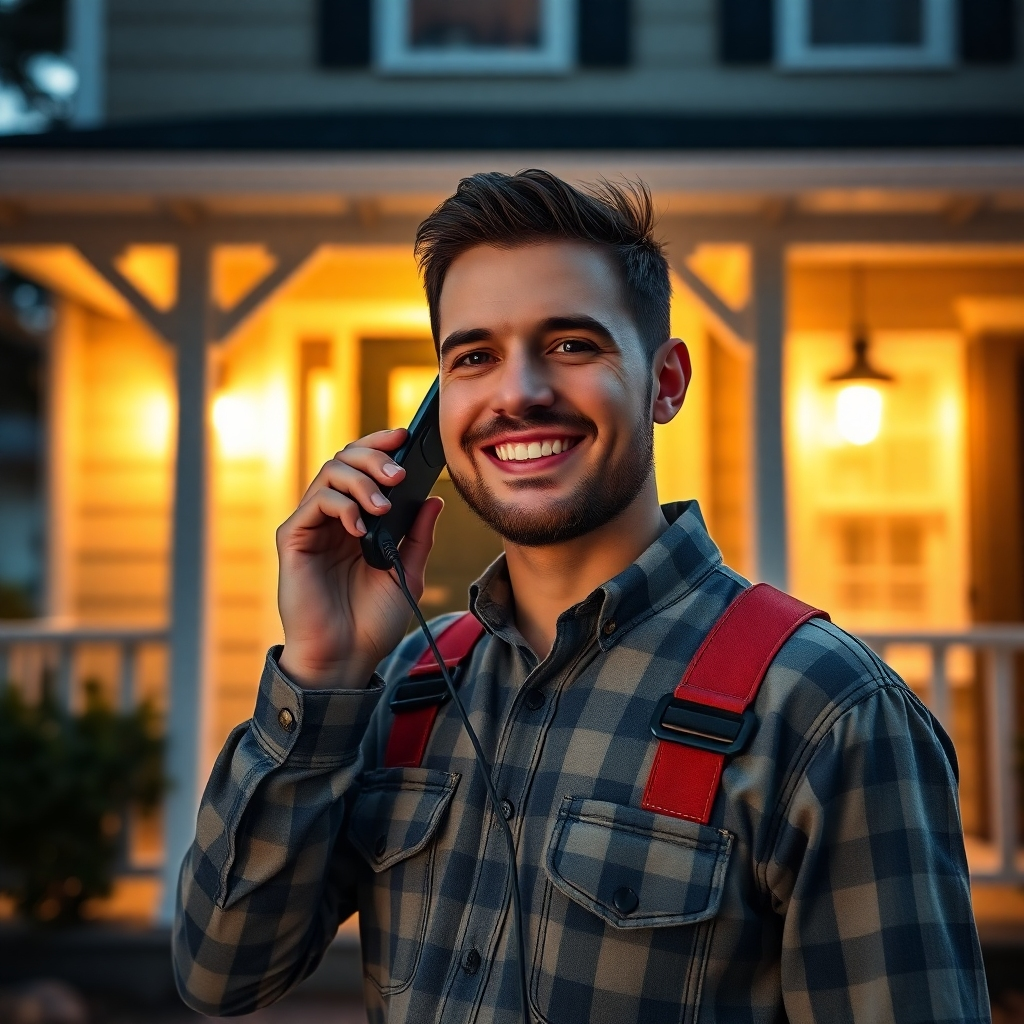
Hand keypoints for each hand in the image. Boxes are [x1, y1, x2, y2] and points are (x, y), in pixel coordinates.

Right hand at [276, 428, 443, 688]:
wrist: (347, 658)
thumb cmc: (373, 622)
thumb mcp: (407, 574)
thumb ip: (417, 536)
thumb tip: (434, 499)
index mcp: (359, 521)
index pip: (365, 467)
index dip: (382, 446)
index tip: (406, 437)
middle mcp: (333, 518)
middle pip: (346, 459)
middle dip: (374, 456)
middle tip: (398, 474)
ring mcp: (312, 526)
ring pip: (330, 472)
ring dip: (361, 480)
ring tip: (383, 505)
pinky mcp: (293, 538)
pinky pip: (315, 502)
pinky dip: (341, 505)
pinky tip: (361, 527)